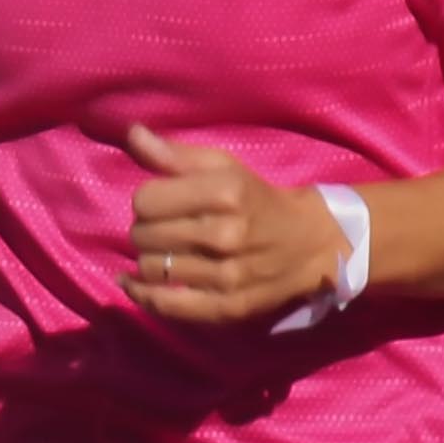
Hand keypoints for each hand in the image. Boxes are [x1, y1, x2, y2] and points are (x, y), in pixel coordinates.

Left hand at [122, 128, 348, 326]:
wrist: (311, 244)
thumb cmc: (259, 199)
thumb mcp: (225, 167)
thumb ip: (175, 154)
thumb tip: (132, 134)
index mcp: (227, 192)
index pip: (145, 200)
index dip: (148, 199)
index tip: (163, 202)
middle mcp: (226, 235)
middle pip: (143, 236)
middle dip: (146, 230)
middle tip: (167, 228)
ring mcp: (227, 276)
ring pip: (151, 270)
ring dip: (150, 260)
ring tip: (167, 253)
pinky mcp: (227, 307)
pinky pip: (166, 306)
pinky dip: (143, 295)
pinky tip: (134, 284)